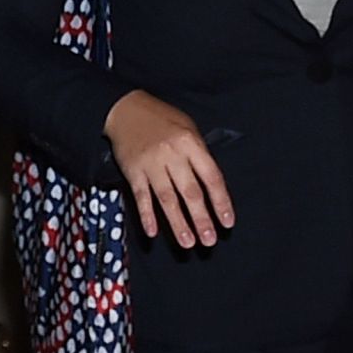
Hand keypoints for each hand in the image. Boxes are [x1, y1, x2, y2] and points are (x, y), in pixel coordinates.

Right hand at [103, 91, 234, 248]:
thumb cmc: (162, 120)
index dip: (221, 202)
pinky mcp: (132, 171)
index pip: (211, 177)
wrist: (125, 109)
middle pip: (190, 192)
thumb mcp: (188, 128)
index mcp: (191, 144)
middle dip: (201, 219)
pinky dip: (146, 215)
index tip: (227, 223)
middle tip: (209, 241)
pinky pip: (141, 196)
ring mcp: (150, 164)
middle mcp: (172, 155)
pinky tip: (153, 232)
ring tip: (187, 243)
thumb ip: (199, 155)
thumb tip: (211, 188)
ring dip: (177, 223)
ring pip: (166, 198)